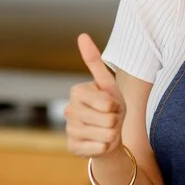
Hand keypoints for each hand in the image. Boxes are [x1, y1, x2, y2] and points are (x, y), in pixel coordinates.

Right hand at [64, 34, 124, 157]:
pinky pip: (100, 148)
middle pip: (108, 119)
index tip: (111, 104)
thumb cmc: (109, 107)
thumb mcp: (108, 85)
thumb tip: (81, 35)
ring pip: (106, 134)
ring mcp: (69, 129)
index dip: (116, 105)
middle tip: (109, 119)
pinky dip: (106, 147)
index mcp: (77, 91)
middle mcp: (68, 110)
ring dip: (112, 134)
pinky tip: (99, 143)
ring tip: (105, 130)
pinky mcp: (72, 147)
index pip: (108, 102)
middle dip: (115, 120)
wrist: (107, 136)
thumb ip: (95, 62)